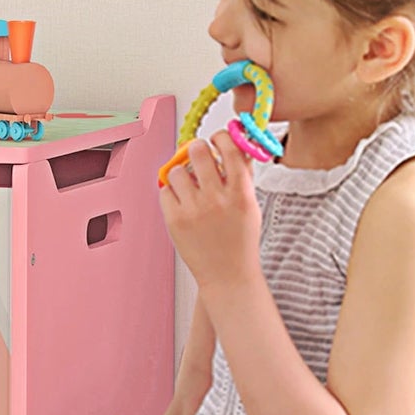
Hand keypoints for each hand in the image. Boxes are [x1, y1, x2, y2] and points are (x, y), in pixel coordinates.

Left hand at [160, 131, 261, 289]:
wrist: (228, 276)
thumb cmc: (241, 240)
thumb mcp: (251, 205)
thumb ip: (243, 174)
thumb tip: (238, 144)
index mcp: (240, 193)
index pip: (228, 148)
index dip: (220, 137)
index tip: (217, 139)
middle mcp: (216, 199)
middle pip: (197, 151)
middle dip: (196, 150)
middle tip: (198, 157)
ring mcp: (193, 209)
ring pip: (177, 170)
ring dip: (183, 174)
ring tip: (190, 187)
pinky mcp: (174, 220)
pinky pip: (164, 190)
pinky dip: (172, 193)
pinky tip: (182, 203)